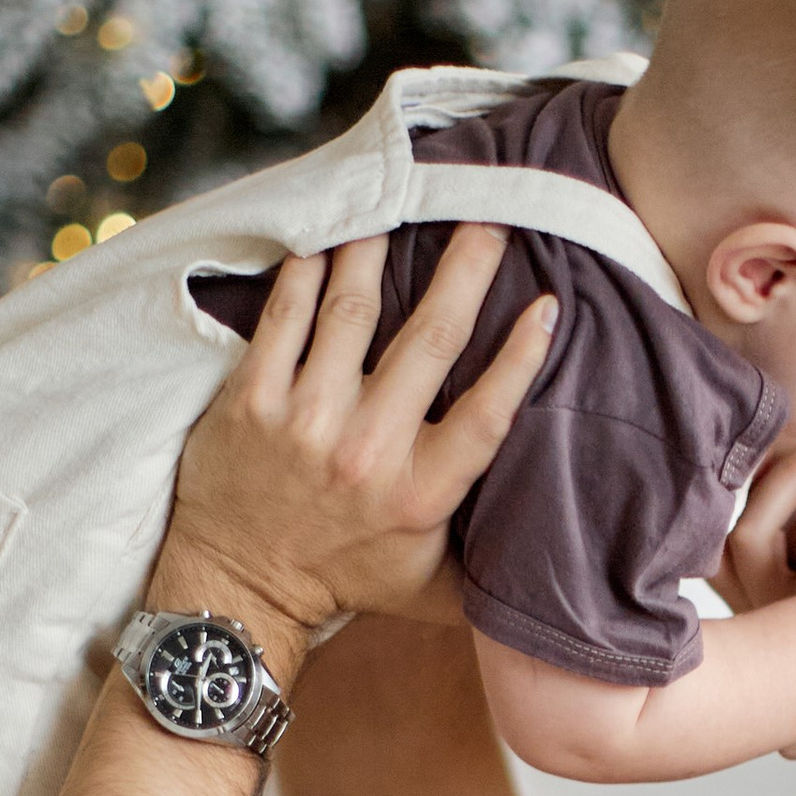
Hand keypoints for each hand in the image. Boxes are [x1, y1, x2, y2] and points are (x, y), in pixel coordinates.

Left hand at [154, 227, 548, 641]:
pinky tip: (327, 240)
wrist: (238, 587)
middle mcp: (366, 450)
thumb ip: (488, 556)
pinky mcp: (252, 400)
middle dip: (465, 270)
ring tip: (400, 208)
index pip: (488, 411)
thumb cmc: (343, 580)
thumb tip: (557, 540)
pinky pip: (286, 316)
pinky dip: (308, 272)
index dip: (522, 354)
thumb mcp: (430, 586)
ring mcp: (305, 419)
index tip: (548, 302)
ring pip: (353, 311)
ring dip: (380, 251)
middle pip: (430, 339)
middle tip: (487, 221)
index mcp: (421, 493)